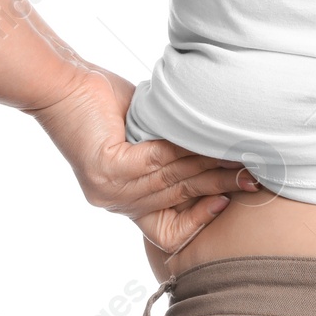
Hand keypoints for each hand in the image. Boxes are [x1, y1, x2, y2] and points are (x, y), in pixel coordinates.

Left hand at [24, 65, 261, 261]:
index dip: (198, 221)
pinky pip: (158, 161)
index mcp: (123, 200)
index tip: (226, 202)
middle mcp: (115, 201)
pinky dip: (187, 151)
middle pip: (179, 197)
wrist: (61, 84)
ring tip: (241, 159)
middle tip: (254, 179)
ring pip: (173, 179)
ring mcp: (108, 188)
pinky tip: (210, 142)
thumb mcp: (143, 137)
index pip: (164, 232)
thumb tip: (220, 154)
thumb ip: (170, 154)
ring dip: (212, 169)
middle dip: (221, 187)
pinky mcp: (107, 167)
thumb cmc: (103, 105)